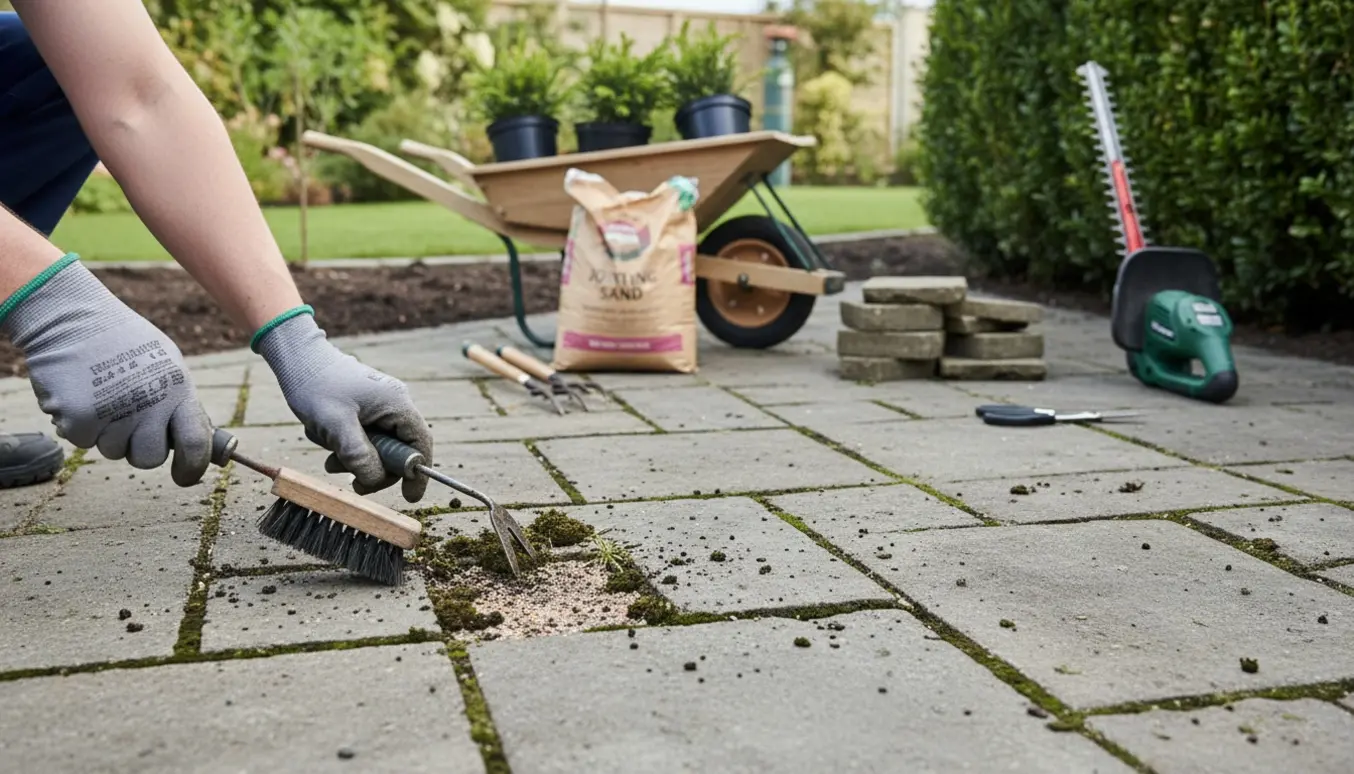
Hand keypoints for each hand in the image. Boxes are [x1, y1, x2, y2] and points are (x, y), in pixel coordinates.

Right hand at [0, 255, 212, 485]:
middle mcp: (148, 405)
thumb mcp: (167, 364)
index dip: (193, 468)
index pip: (196, 444)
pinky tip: (81, 395)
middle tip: (130, 424)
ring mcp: (112, 414)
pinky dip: (81, 425)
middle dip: (141, 450)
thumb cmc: (124, 340)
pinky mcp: (78, 420)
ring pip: (114, 452)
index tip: (185, 476)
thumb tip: (200, 442)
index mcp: (177, 389)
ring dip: (108, 434)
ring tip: (104, 397)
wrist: (71, 317)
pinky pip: (84, 441)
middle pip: (150, 458)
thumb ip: (181, 403)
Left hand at [254, 309, 432, 501]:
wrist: (297, 359)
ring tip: (330, 456)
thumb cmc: (315, 386)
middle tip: (352, 482)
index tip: (410, 498)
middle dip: (374, 468)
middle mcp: (395, 404)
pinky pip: (365, 437)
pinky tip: (326, 438)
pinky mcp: (366, 408)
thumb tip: (376, 480)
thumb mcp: (336, 427)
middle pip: (399, 450)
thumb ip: (359, 456)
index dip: (418, 473)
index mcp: (397, 403)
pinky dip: (347, 445)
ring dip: (355, 458)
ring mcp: (381, 406)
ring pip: (379, 447)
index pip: (421, 444)